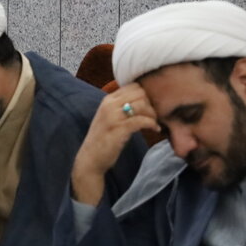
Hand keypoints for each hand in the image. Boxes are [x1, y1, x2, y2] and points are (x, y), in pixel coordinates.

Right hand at [72, 83, 160, 205]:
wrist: (90, 158)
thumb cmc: (103, 139)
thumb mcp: (109, 118)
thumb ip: (121, 107)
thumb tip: (143, 101)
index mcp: (107, 100)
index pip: (133, 86)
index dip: (145, 95)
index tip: (150, 107)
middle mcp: (109, 105)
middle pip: (140, 93)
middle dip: (151, 103)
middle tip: (154, 115)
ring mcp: (113, 116)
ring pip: (142, 104)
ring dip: (153, 114)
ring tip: (155, 123)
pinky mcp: (119, 129)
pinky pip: (142, 120)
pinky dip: (152, 124)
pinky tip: (155, 129)